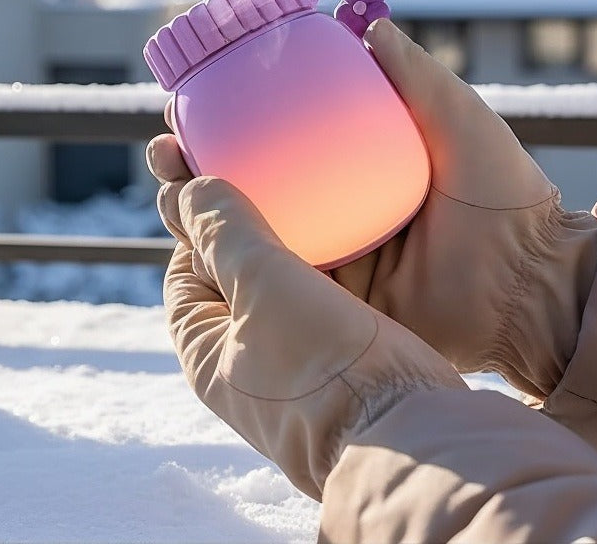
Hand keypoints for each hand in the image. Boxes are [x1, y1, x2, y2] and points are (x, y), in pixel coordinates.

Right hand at [150, 19, 596, 398]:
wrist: (530, 286)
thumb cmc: (503, 197)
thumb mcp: (459, 121)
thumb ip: (415, 74)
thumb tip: (367, 23)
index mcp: (351, 166)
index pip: (274, 136)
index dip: (226, 116)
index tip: (191, 94)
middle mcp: (330, 208)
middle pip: (244, 180)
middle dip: (191, 161)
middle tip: (165, 141)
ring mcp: (326, 256)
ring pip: (242, 228)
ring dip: (192, 205)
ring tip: (166, 180)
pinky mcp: (329, 300)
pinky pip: (269, 277)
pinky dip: (226, 257)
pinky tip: (192, 237)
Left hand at [155, 172, 465, 500]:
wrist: (411, 437)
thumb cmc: (324, 366)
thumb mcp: (259, 283)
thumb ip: (222, 228)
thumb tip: (185, 186)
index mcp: (205, 346)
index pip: (184, 263)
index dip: (195, 213)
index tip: (221, 169)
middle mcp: (244, 353)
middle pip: (235, 265)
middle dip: (247, 213)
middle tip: (265, 158)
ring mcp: (295, 355)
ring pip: (284, 273)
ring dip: (294, 228)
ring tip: (309, 175)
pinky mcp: (342, 351)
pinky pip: (325, 287)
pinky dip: (330, 252)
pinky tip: (354, 219)